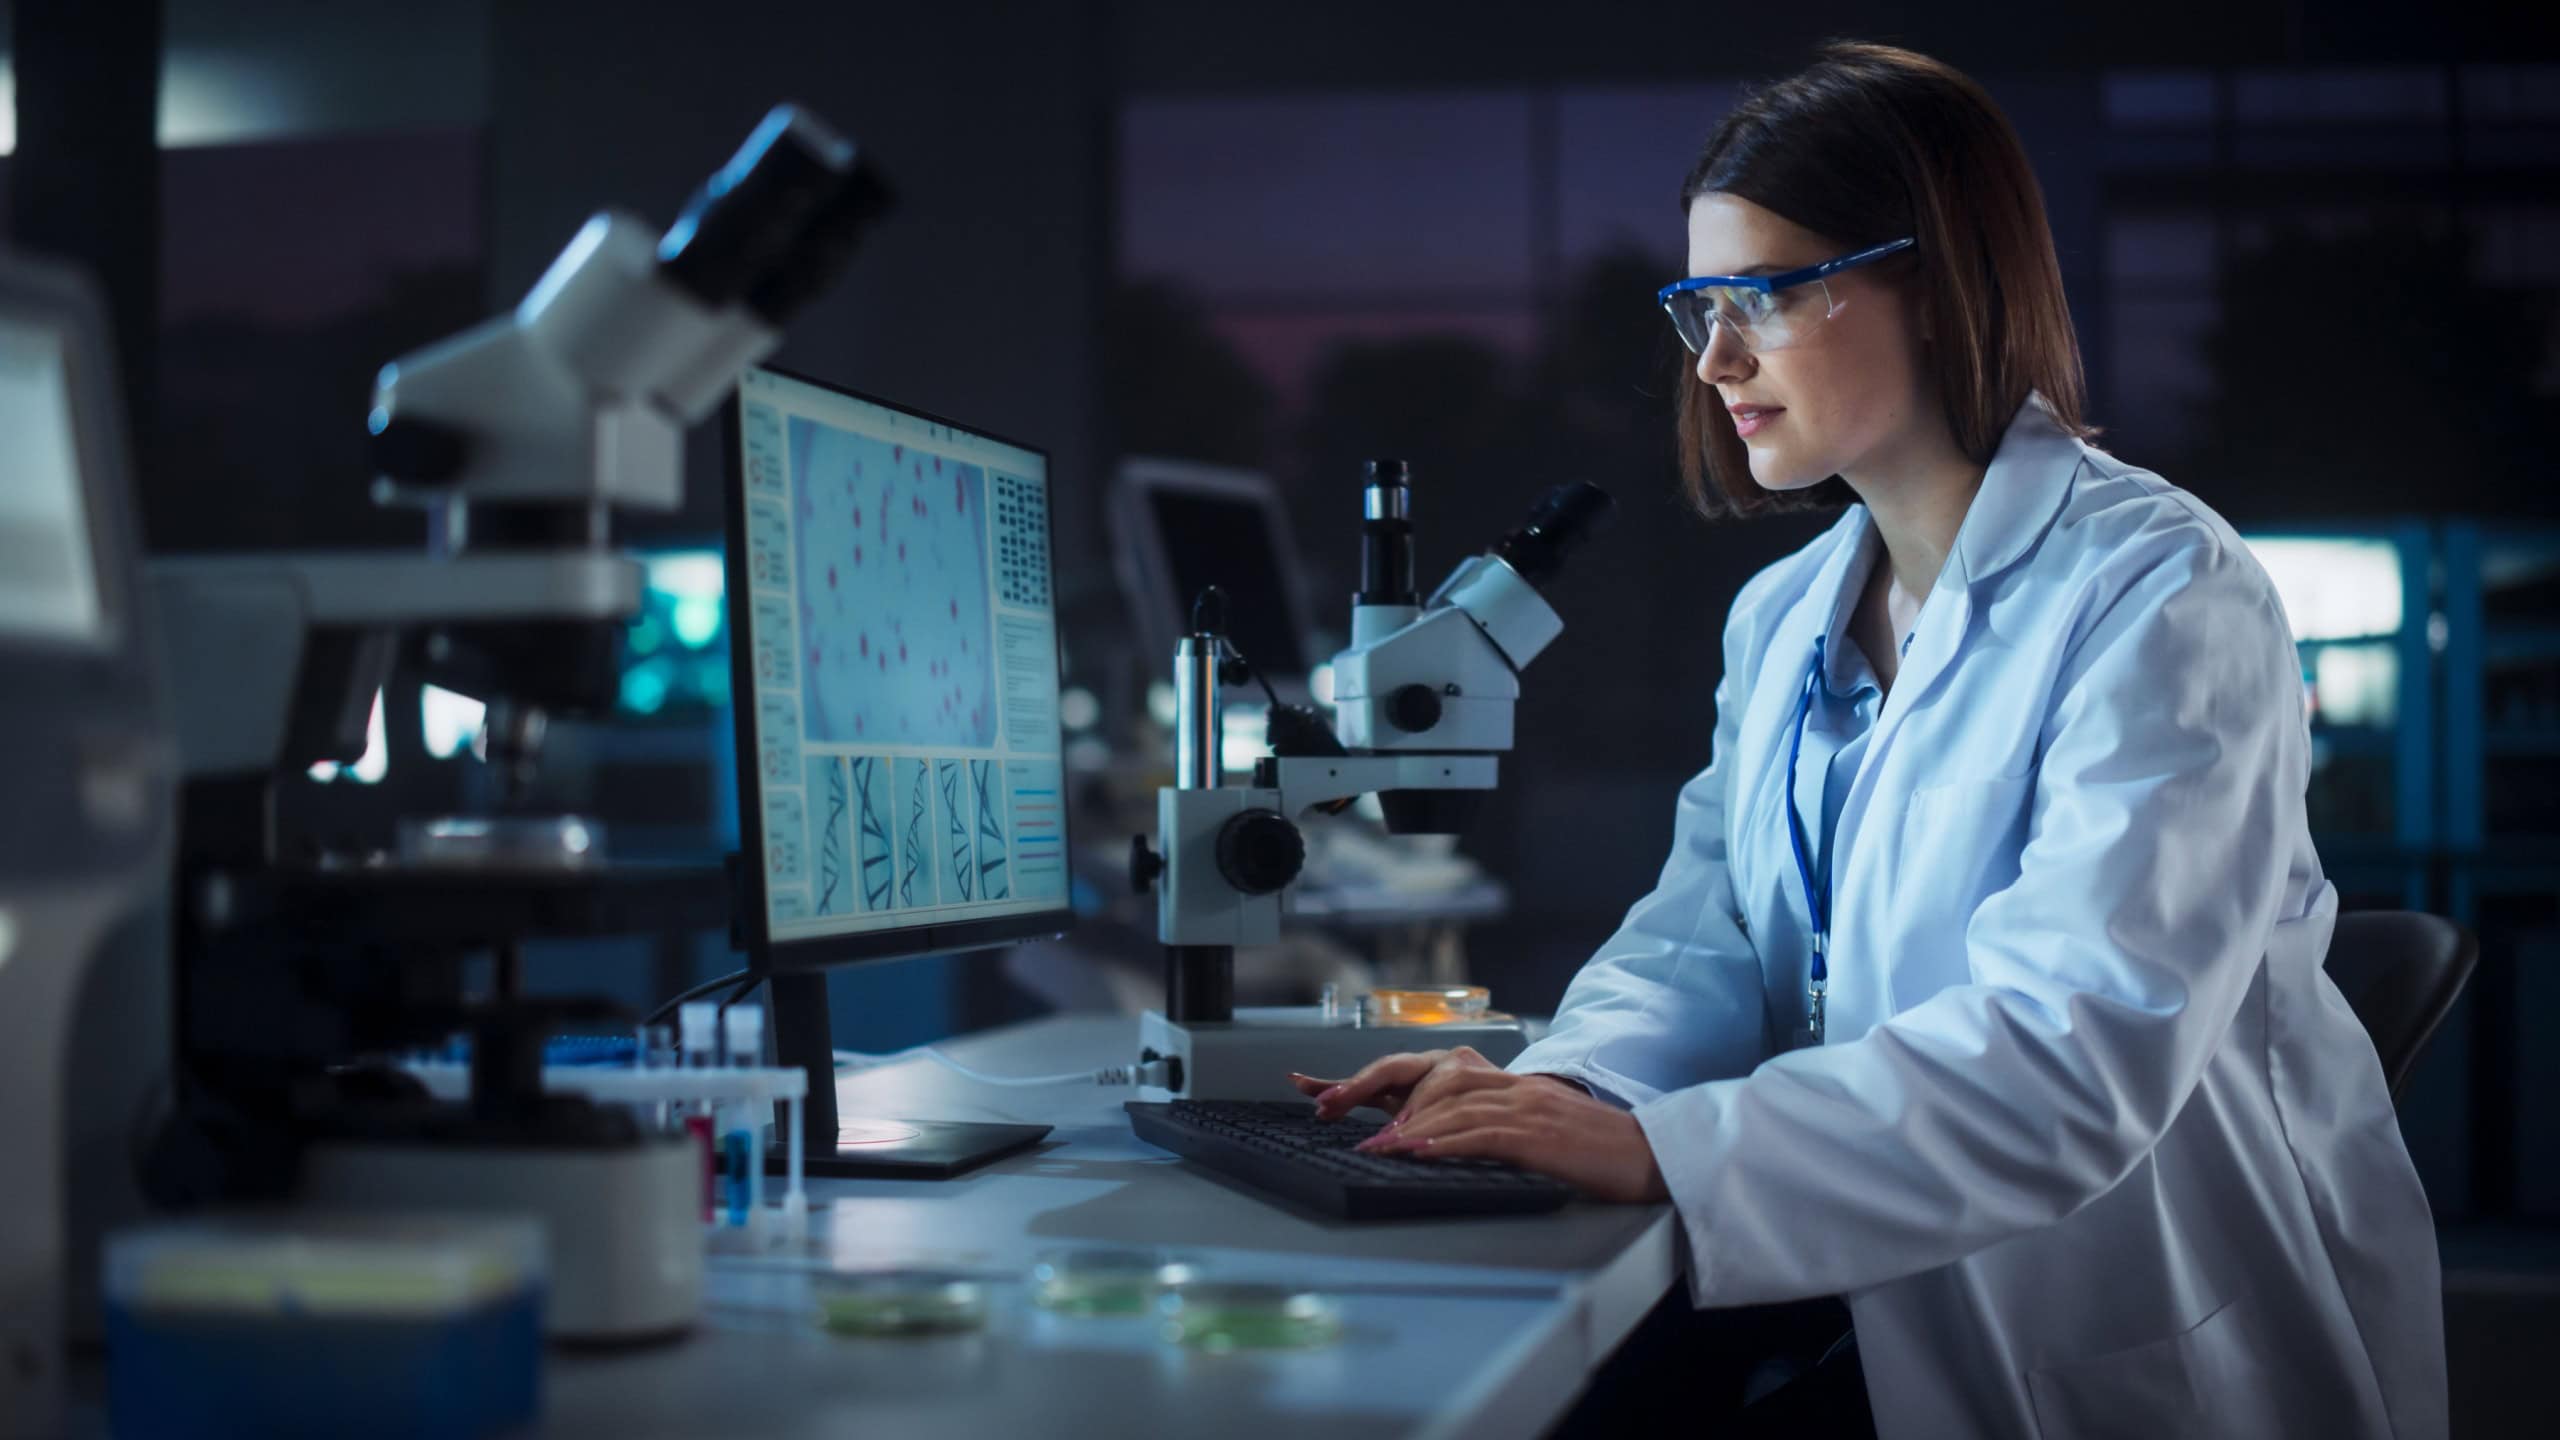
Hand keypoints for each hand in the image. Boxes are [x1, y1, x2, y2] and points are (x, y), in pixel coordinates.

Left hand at [1287, 1051, 1668, 1203]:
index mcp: (1503, 1082)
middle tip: (1330, 1111)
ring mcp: (1525, 1105)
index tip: (1319, 1089)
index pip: (1426, 1071)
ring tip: (1369, 1146)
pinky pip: (1483, 1133)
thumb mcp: (1534, 1130)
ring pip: (1450, 1105)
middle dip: (1373, 1092)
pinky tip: (1419, 1153)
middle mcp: (1509, 1084)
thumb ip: (1487, 1129)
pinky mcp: (1540, 1133)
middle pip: (1428, 1078)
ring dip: (1404, 1125)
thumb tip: (1433, 1143)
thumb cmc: (1592, 1151)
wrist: (1652, 1155)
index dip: (1371, 1078)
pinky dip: (1446, 1142)